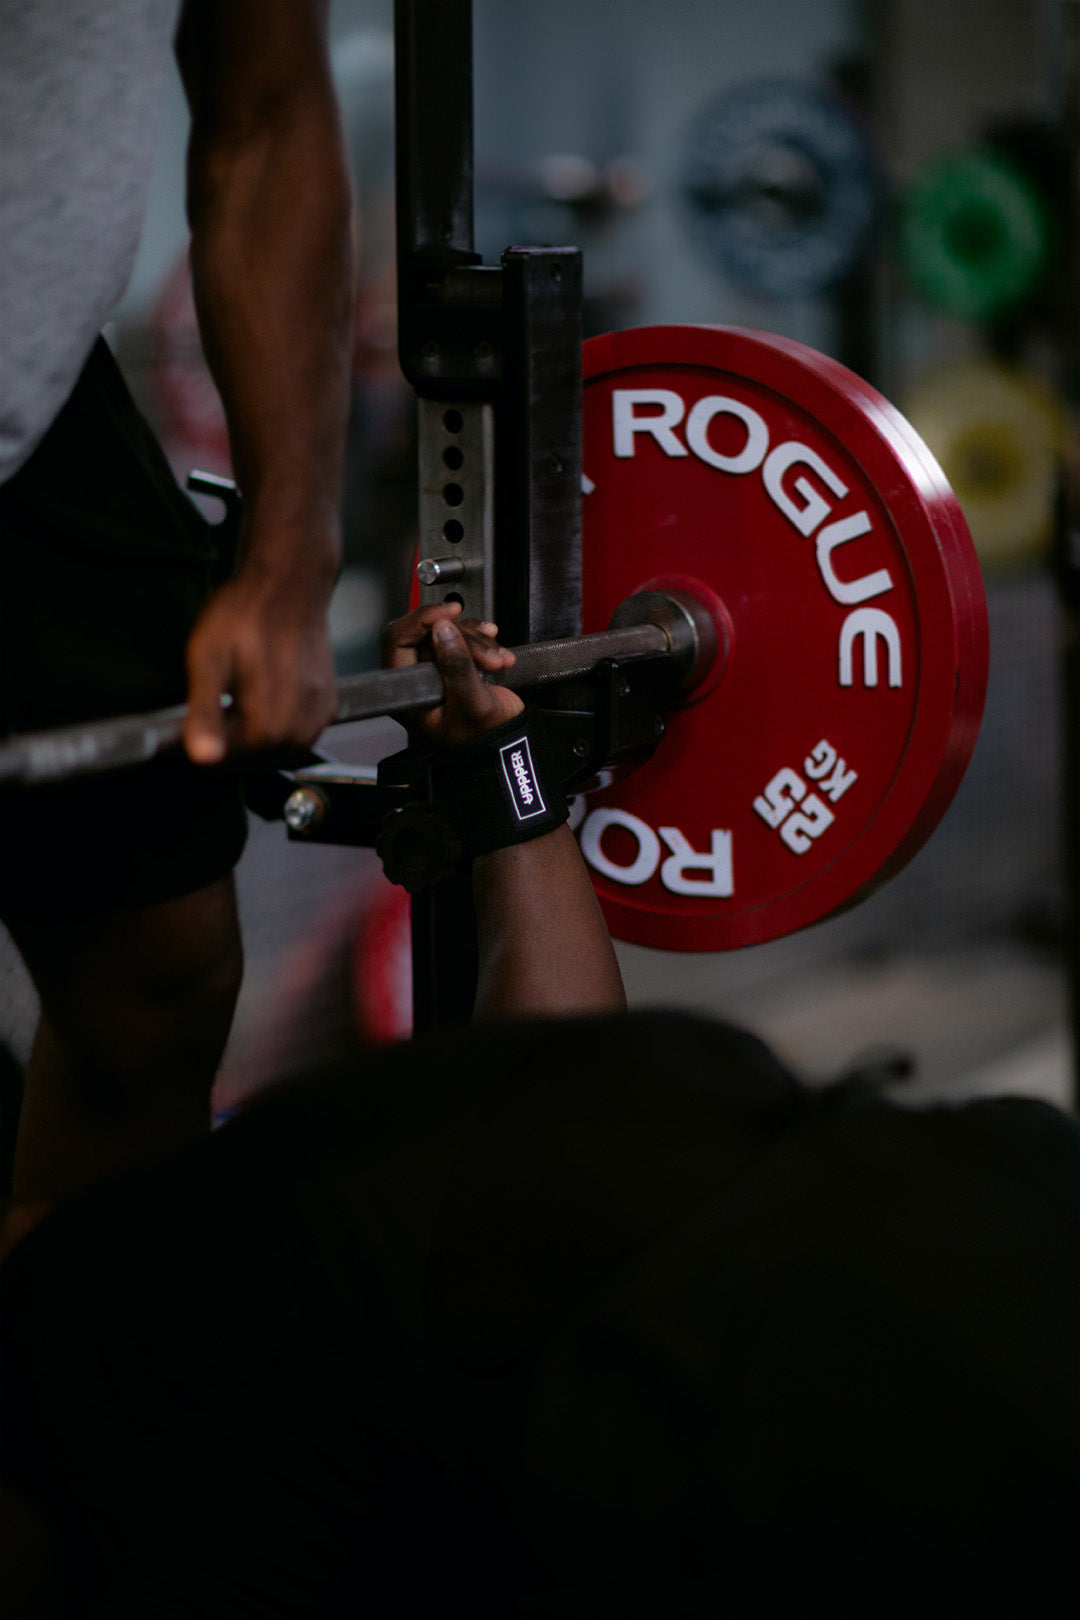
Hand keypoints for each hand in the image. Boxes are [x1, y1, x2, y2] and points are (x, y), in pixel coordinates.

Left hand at [182, 563, 336, 763]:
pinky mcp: (329, 700)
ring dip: (261, 742)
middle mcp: (302, 720)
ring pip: (287, 749)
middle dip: (237, 747)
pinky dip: (284, 729)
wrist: (289, 581)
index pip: (237, 759)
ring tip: (240, 714)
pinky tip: (267, 707)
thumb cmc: (244, 613)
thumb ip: (205, 712)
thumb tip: (203, 756)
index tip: (197, 729)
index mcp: (270, 717)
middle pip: (264, 759)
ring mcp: (319, 710)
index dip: (212, 747)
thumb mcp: (208, 660)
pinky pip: (306, 732)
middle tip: (216, 720)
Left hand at [382, 602, 522, 746]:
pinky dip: (481, 638)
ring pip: (446, 631)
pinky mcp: (452, 662)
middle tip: (488, 658)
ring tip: (497, 661)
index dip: (422, 621)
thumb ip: (457, 667)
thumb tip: (443, 629)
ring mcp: (434, 669)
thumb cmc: (485, 735)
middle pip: (427, 633)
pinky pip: (460, 634)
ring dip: (477, 641)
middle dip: (463, 638)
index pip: (398, 641)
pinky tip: (495, 650)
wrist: (508, 739)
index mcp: (408, 695)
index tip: (448, 614)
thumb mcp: (472, 704)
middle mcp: (416, 679)